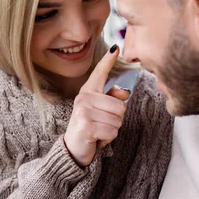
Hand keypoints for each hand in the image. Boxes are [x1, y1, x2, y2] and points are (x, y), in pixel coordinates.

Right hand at [64, 45, 130, 166]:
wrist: (72, 150)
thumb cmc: (89, 128)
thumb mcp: (100, 112)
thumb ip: (112, 99)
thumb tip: (126, 92)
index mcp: (87, 92)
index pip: (99, 73)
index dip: (108, 60)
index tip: (115, 47)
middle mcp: (84, 98)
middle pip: (121, 106)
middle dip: (116, 120)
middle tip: (101, 125)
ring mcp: (84, 111)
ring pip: (118, 120)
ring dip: (112, 130)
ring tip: (98, 132)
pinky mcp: (86, 126)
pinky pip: (113, 131)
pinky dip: (108, 139)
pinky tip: (97, 139)